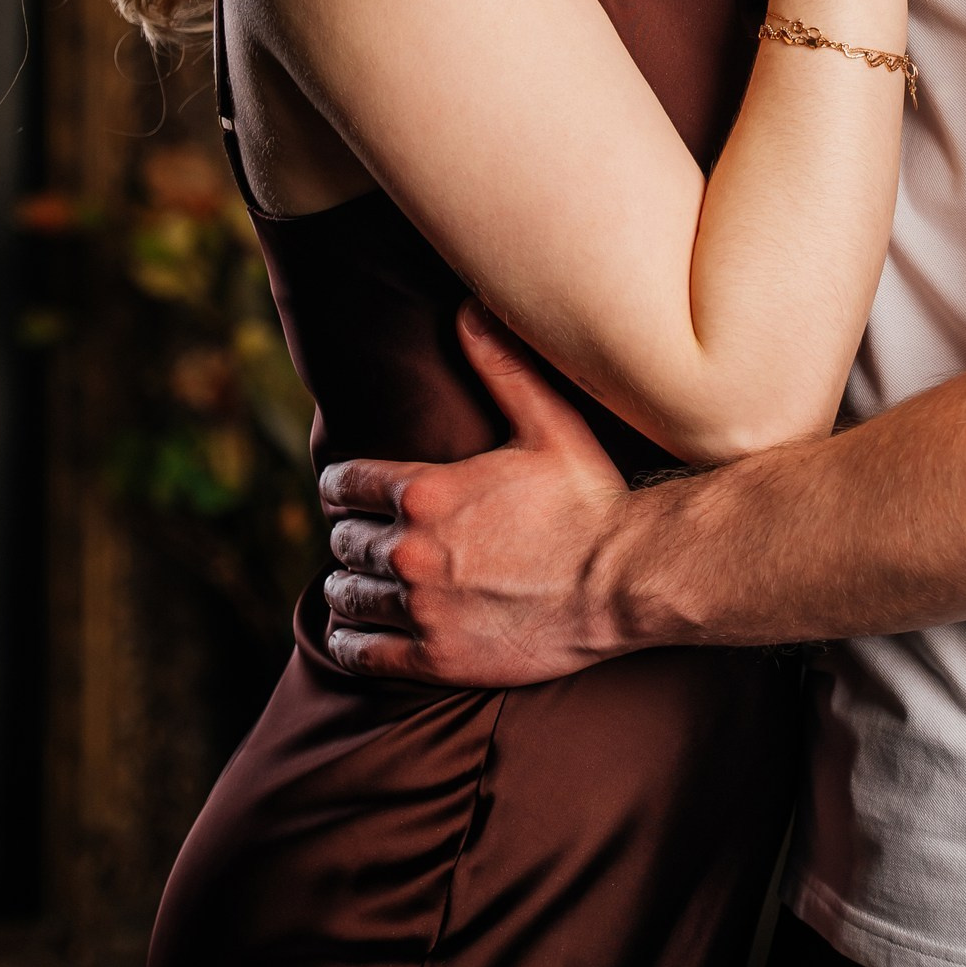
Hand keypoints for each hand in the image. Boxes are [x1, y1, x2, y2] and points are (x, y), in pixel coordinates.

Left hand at [321, 309, 629, 685]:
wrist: (622, 582)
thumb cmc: (588, 500)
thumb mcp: (548, 423)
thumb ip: (501, 367)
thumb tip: (467, 308)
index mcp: (426, 493)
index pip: (350, 483)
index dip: (343, 483)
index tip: (346, 487)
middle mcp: (411, 551)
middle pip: (346, 540)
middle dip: (350, 532)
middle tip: (360, 533)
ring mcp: (421, 609)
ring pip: (348, 594)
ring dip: (347, 583)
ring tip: (355, 580)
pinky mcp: (434, 658)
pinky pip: (363, 653)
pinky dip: (349, 639)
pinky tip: (354, 631)